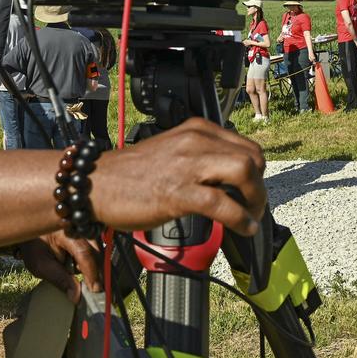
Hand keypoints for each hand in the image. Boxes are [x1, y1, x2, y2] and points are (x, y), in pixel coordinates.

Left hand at [17, 231, 101, 302]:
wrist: (32, 233)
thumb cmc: (34, 247)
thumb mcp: (41, 265)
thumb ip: (59, 279)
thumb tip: (76, 296)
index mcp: (65, 232)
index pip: (84, 252)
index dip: (91, 272)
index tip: (95, 289)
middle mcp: (79, 228)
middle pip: (96, 252)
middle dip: (98, 274)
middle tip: (97, 292)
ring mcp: (85, 231)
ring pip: (99, 253)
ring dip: (96, 270)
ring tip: (90, 284)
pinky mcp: (88, 237)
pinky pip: (97, 253)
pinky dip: (94, 266)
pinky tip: (87, 275)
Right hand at [91, 118, 265, 236]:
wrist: (95, 183)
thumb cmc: (131, 173)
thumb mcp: (174, 152)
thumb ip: (201, 158)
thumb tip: (231, 180)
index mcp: (197, 129)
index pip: (246, 146)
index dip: (257, 172)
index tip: (253, 191)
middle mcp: (196, 140)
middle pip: (252, 158)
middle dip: (260, 187)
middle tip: (254, 207)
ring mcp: (188, 164)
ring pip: (243, 173)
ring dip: (255, 200)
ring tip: (250, 217)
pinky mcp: (178, 191)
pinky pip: (222, 204)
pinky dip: (240, 218)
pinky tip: (242, 227)